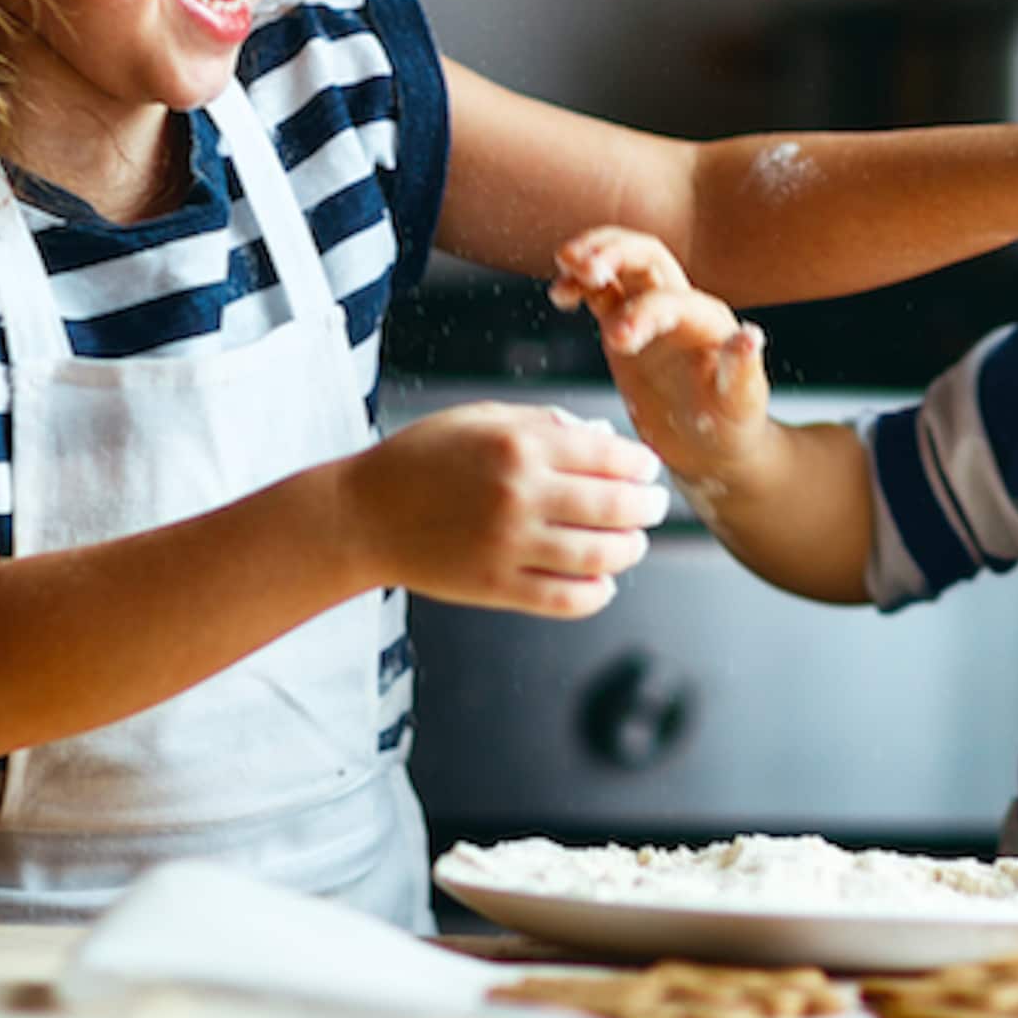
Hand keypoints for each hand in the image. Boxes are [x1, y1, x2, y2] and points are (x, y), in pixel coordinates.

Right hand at [351, 401, 668, 616]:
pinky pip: (565, 598)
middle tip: (656, 506)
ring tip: (634, 543)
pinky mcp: (495, 587)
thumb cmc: (423, 459)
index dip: (640, 466)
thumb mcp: (480, 419)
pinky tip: (602, 582)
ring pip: (598, 555)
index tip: (647, 470)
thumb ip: (543, 425)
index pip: (609, 457)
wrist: (361, 515)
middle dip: (648, 507)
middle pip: (615, 507)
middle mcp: (520, 494)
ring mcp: (509, 545)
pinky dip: (596, 592)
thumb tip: (602, 439)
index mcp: (519, 445)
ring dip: (630, 549)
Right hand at [551, 226, 773, 481]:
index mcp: (707, 321)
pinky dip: (579, 284)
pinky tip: (560, 293)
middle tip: (582, 267)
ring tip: (564, 264)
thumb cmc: (731, 424)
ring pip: (620, 263)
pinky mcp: (625, 324)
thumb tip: (750, 336)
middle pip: (646, 255)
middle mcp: (680, 305)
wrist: (713, 443)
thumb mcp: (740, 403)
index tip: (617, 340)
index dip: (643, 312)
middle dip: (614, 253)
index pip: (671, 299)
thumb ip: (742, 369)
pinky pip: (600, 291)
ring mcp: (650, 311)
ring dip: (592, 255)